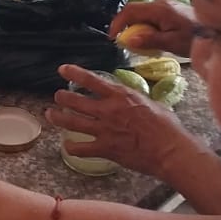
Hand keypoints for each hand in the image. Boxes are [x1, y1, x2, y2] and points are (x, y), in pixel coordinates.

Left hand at [46, 63, 189, 176]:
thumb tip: (134, 102)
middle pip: (76, 101)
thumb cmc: (167, 127)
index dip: (74, 73)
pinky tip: (67, 147)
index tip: (62, 70)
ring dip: (58, 118)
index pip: (91, 80)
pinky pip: (80, 149)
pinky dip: (71, 148)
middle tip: (57, 97)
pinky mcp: (104, 149)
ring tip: (51, 114)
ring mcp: (104, 130)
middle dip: (62, 98)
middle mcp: (108, 110)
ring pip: (72, 123)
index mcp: (121, 95)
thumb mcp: (152, 104)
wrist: (169, 150)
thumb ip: (136, 101)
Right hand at [109, 0, 197, 56]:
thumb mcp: (172, 43)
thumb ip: (150, 40)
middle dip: (126, 25)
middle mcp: (161, 2)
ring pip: (143, 13)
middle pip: (135, 10)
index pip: (131, 10)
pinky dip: (146, 25)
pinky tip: (151, 37)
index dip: (118, 22)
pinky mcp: (171, 9)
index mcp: (159, 9)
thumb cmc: (195, 38)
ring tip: (137, 41)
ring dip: (137, 25)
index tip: (112, 37)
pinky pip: (152, 15)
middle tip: (123, 41)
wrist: (217, 32)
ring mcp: (166, 4)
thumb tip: (129, 40)